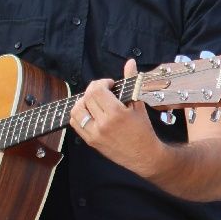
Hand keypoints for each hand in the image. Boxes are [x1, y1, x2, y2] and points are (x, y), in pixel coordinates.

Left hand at [70, 58, 162, 172]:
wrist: (144, 156)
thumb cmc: (143, 131)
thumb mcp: (138, 104)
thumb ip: (131, 82)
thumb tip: (130, 63)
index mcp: (116, 113)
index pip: (97, 90)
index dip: (101, 83)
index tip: (109, 85)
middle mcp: (103, 124)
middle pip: (86, 98)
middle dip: (93, 90)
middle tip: (102, 92)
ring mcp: (95, 133)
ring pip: (76, 110)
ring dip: (83, 102)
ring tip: (94, 102)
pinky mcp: (91, 141)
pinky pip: (75, 123)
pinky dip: (79, 115)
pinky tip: (90, 113)